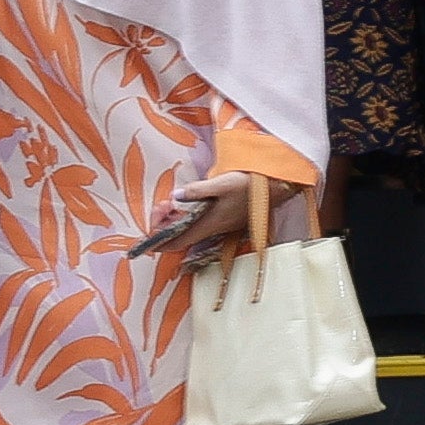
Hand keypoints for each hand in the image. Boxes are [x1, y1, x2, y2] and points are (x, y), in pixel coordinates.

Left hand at [125, 172, 285, 266]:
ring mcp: (219, 225)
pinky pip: (198, 224)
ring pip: (189, 231)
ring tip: (169, 203)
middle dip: (164, 226)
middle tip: (161, 206)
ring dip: (175, 221)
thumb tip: (175, 196)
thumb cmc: (250, 185)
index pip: (177, 242)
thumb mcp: (222, 183)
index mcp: (209, 223)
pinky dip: (187, 217)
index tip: (149, 230)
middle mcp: (212, 229)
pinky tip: (185, 204)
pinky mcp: (223, 219)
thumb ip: (197, 190)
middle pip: (181, 238)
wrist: (275, 188)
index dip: (159, 241)